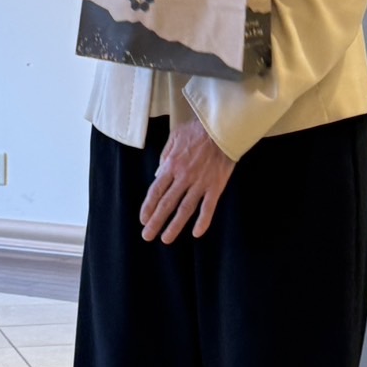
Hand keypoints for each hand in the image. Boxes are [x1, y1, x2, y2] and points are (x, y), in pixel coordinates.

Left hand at [140, 119, 235, 243]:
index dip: (148, 206)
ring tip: (166, 239)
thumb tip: (157, 175)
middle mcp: (184, 177)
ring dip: (175, 226)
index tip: (143, 219)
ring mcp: (200, 183)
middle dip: (156, 222)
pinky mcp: (216, 186)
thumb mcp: (175, 136)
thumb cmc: (198, 129)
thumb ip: (165, 155)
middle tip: (147, 236)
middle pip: (167, 204)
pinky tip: (197, 233)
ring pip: (185, 209)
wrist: (223, 127)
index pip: (156, 190)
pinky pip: (209, 207)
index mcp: (172, 165)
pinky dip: (203, 221)